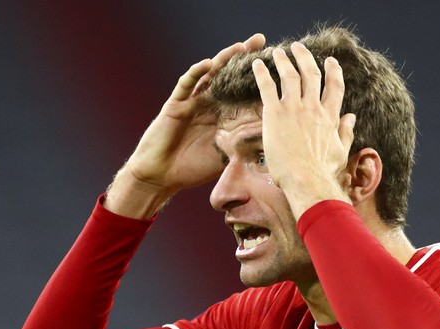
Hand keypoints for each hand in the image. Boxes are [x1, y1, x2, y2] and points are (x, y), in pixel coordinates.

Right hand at [106, 34, 265, 218]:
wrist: (161, 176)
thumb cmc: (191, 169)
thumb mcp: (224, 158)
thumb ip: (242, 147)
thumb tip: (270, 143)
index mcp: (221, 116)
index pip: (242, 90)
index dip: (257, 77)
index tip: (278, 64)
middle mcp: (208, 104)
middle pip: (228, 75)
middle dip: (244, 58)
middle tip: (261, 40)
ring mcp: (191, 102)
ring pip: (209, 75)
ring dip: (223, 59)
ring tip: (240, 46)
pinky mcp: (175, 105)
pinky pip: (186, 85)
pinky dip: (196, 73)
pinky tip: (208, 64)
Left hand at [251, 42, 355, 217]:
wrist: (306, 179)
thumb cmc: (323, 172)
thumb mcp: (340, 151)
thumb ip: (346, 132)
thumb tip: (352, 117)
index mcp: (330, 116)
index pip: (335, 86)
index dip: (333, 71)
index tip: (331, 61)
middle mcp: (313, 107)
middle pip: (311, 74)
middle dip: (305, 58)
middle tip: (299, 48)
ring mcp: (294, 108)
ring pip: (290, 75)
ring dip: (284, 60)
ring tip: (279, 52)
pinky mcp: (275, 113)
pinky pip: (267, 86)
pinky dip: (263, 73)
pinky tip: (258, 64)